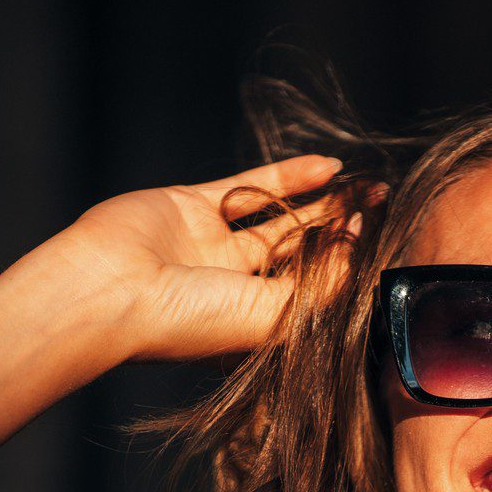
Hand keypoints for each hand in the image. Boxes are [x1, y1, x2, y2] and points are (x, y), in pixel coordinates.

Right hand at [20, 153, 368, 365]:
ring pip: (277, 217)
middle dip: (341, 230)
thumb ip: (316, 289)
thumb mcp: (268, 315)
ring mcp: (211, 245)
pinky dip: (288, 175)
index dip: (346, 269)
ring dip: (321, 201)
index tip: (383, 244)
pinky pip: (248, 187)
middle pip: (299, 253)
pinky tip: (329, 167)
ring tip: (365, 186)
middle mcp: (233, 287)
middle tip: (383, 206)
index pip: (311, 293)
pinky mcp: (191, 206)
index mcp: (251, 325)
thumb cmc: (186, 322)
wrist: (108, 291)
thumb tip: (356, 257)